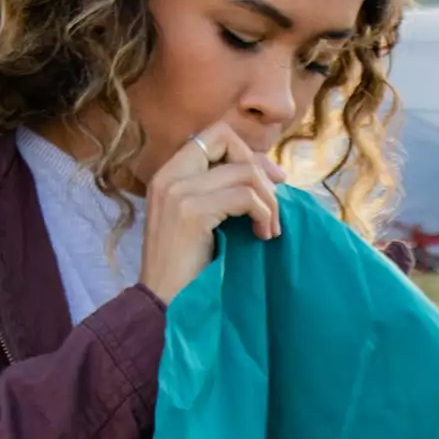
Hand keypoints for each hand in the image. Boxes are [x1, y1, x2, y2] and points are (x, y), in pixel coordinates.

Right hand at [139, 122, 286, 304]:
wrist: (163, 304)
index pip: (213, 135)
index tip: (269, 180)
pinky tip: (262, 235)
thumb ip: (216, 191)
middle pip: (227, 140)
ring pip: (244, 171)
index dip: (246, 151)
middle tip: (275, 204)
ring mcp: (178, 191)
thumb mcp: (197, 220)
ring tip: (270, 228)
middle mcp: (169, 175)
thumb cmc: (186, 269)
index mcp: (167, 174)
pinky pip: (245, 197)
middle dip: (261, 169)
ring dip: (268, 200)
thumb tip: (265, 173)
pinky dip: (263, 214)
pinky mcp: (192, 212)